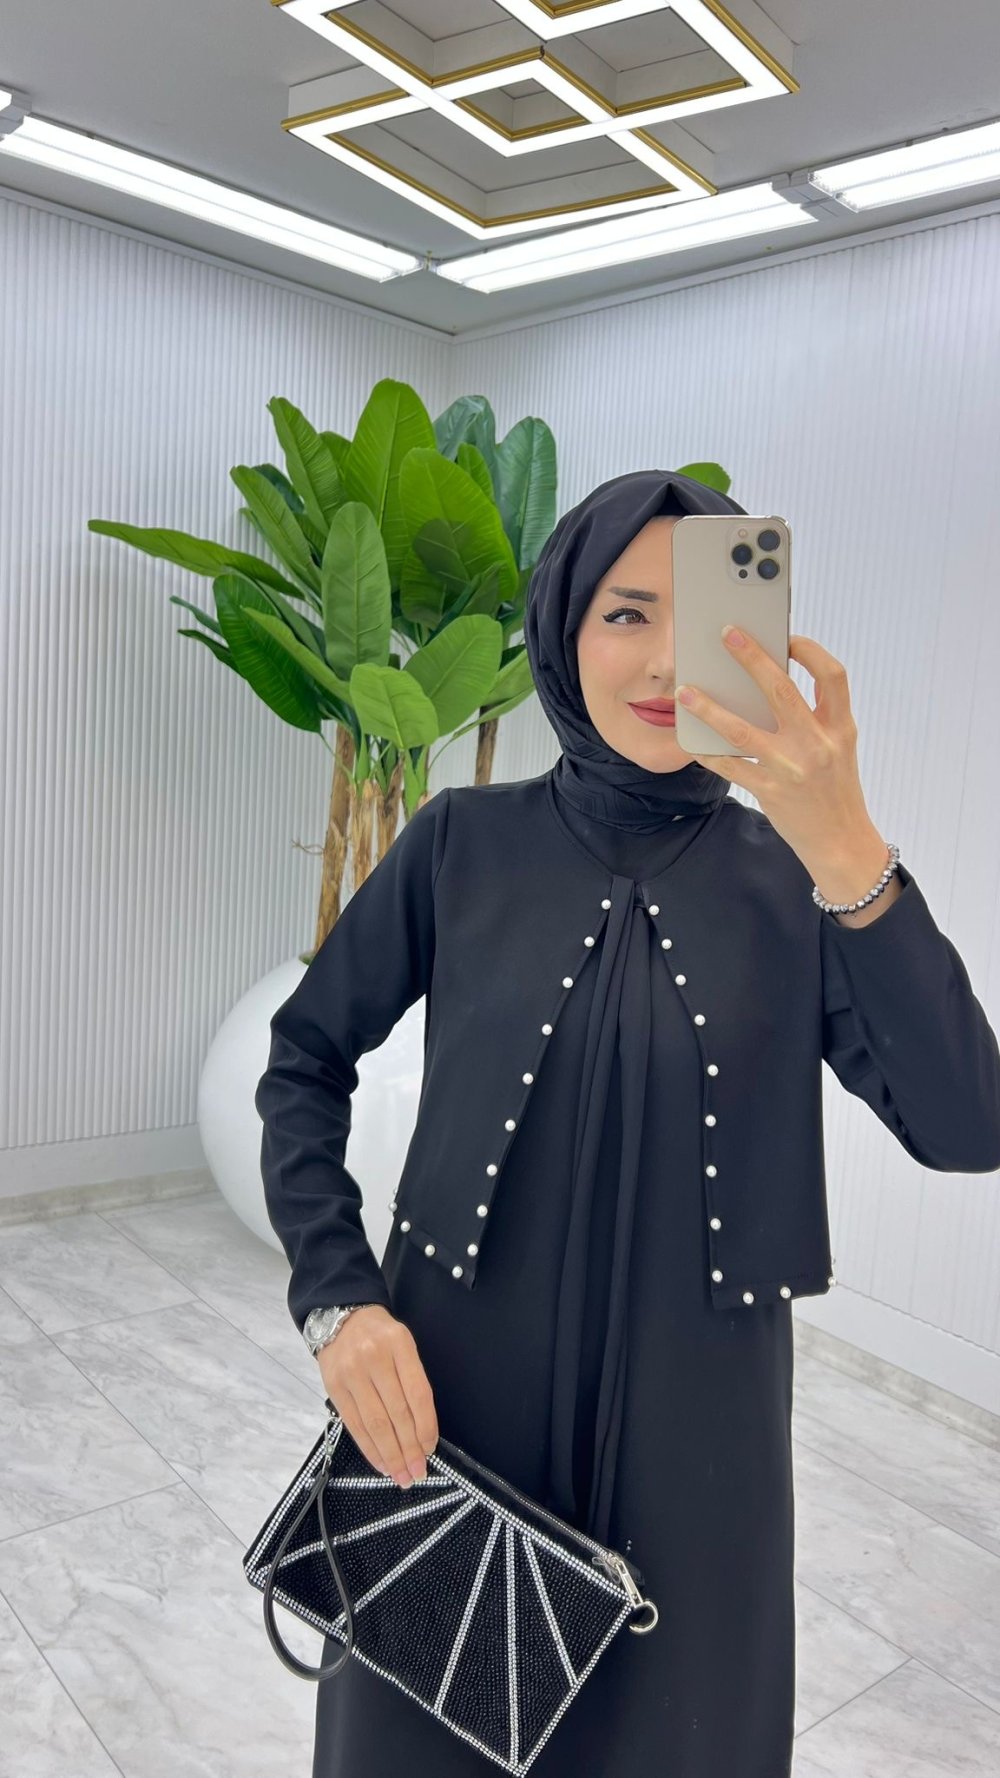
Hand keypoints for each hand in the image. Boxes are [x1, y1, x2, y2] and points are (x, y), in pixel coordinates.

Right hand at [317, 1305, 438, 1489]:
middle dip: (409, 1448)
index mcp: (399, 1344)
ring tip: (402, 1475)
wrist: (339, 1318)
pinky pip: (354, 1424)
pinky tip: (381, 1463)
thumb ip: (412, 1379)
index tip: (430, 1448)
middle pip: (397, 1412)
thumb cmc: (379, 1336)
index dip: (426, 1425)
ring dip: (391, 1454)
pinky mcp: (333, 1388)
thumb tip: (422, 1429)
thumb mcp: (403, 1344)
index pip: (418, 1393)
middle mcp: (375, 1358)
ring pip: (375, 1423)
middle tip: (418, 1472)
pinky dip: (369, 1448)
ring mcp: (351, 1374)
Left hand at [676, 629, 876, 867]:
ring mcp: (792, 768)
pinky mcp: (770, 791)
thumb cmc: (836, 788)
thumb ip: (816, 715)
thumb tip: (774, 679)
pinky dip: (708, 752)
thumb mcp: (839, 746)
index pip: (833, 675)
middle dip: (752, 658)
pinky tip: (690, 740)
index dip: (811, 651)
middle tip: (727, 633)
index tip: (788, 637)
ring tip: (685, 691)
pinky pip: (730, 766)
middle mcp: (818, 743)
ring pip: (742, 730)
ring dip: (709, 708)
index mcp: (840, 727)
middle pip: (782, 690)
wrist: (841, 840)